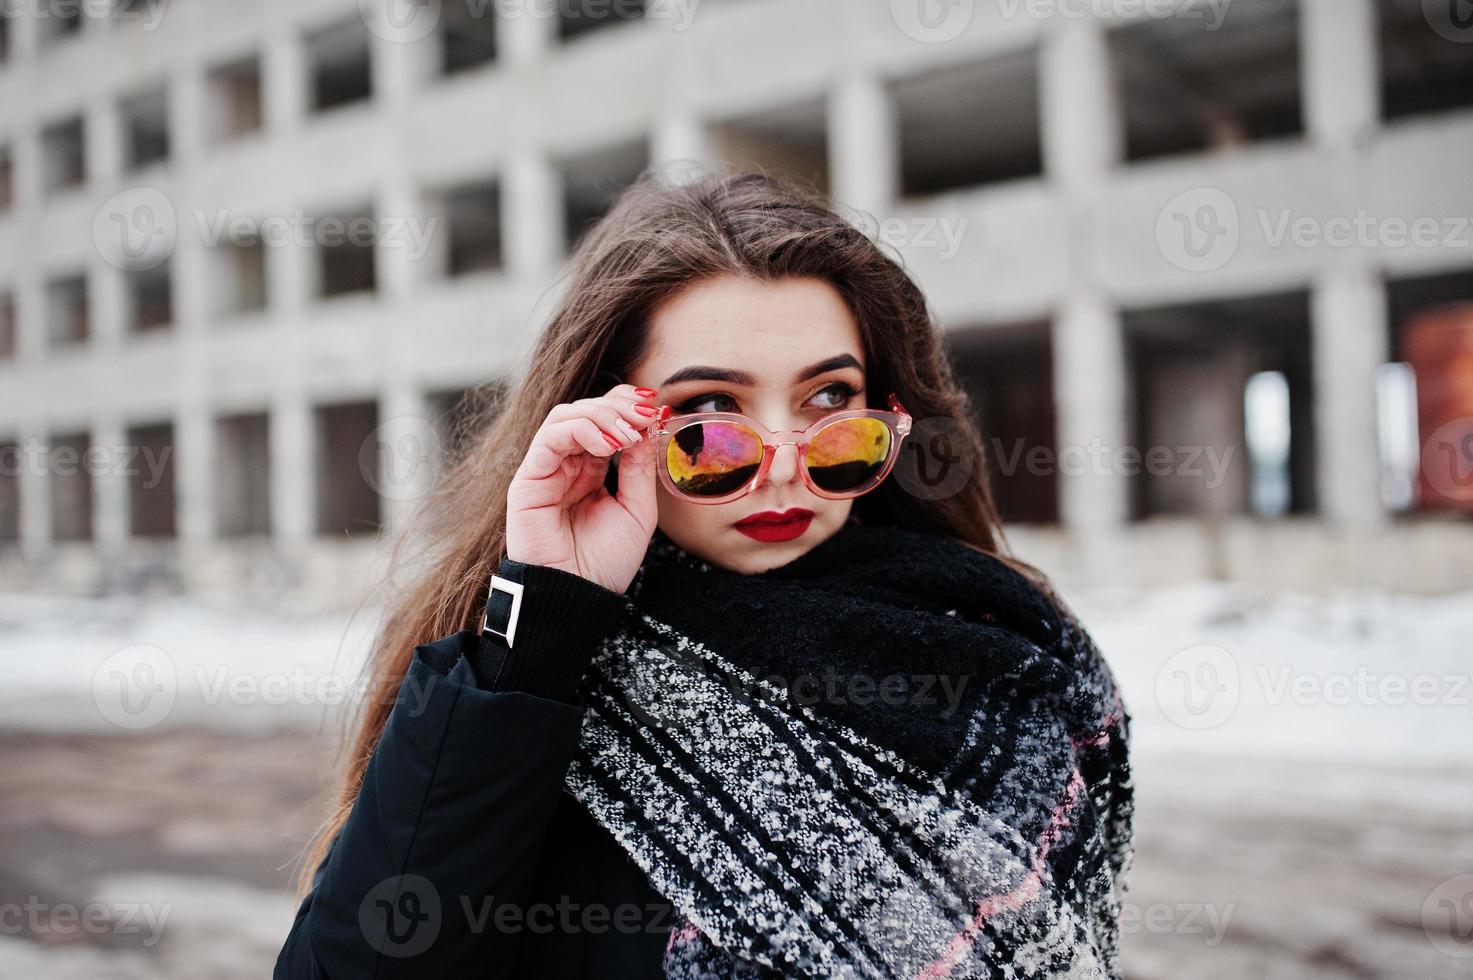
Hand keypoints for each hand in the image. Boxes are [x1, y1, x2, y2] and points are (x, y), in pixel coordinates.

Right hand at [504, 383, 666, 592]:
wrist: (578, 597)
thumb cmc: (605, 563)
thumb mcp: (637, 510)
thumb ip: (640, 469)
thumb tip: (648, 427)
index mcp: (591, 470)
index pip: (603, 420)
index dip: (625, 406)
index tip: (654, 407)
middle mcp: (567, 465)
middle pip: (586, 411)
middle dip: (618, 406)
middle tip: (644, 414)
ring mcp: (546, 470)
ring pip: (566, 416)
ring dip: (601, 415)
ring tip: (627, 434)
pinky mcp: (528, 480)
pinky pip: (549, 438)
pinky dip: (580, 430)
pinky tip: (608, 445)